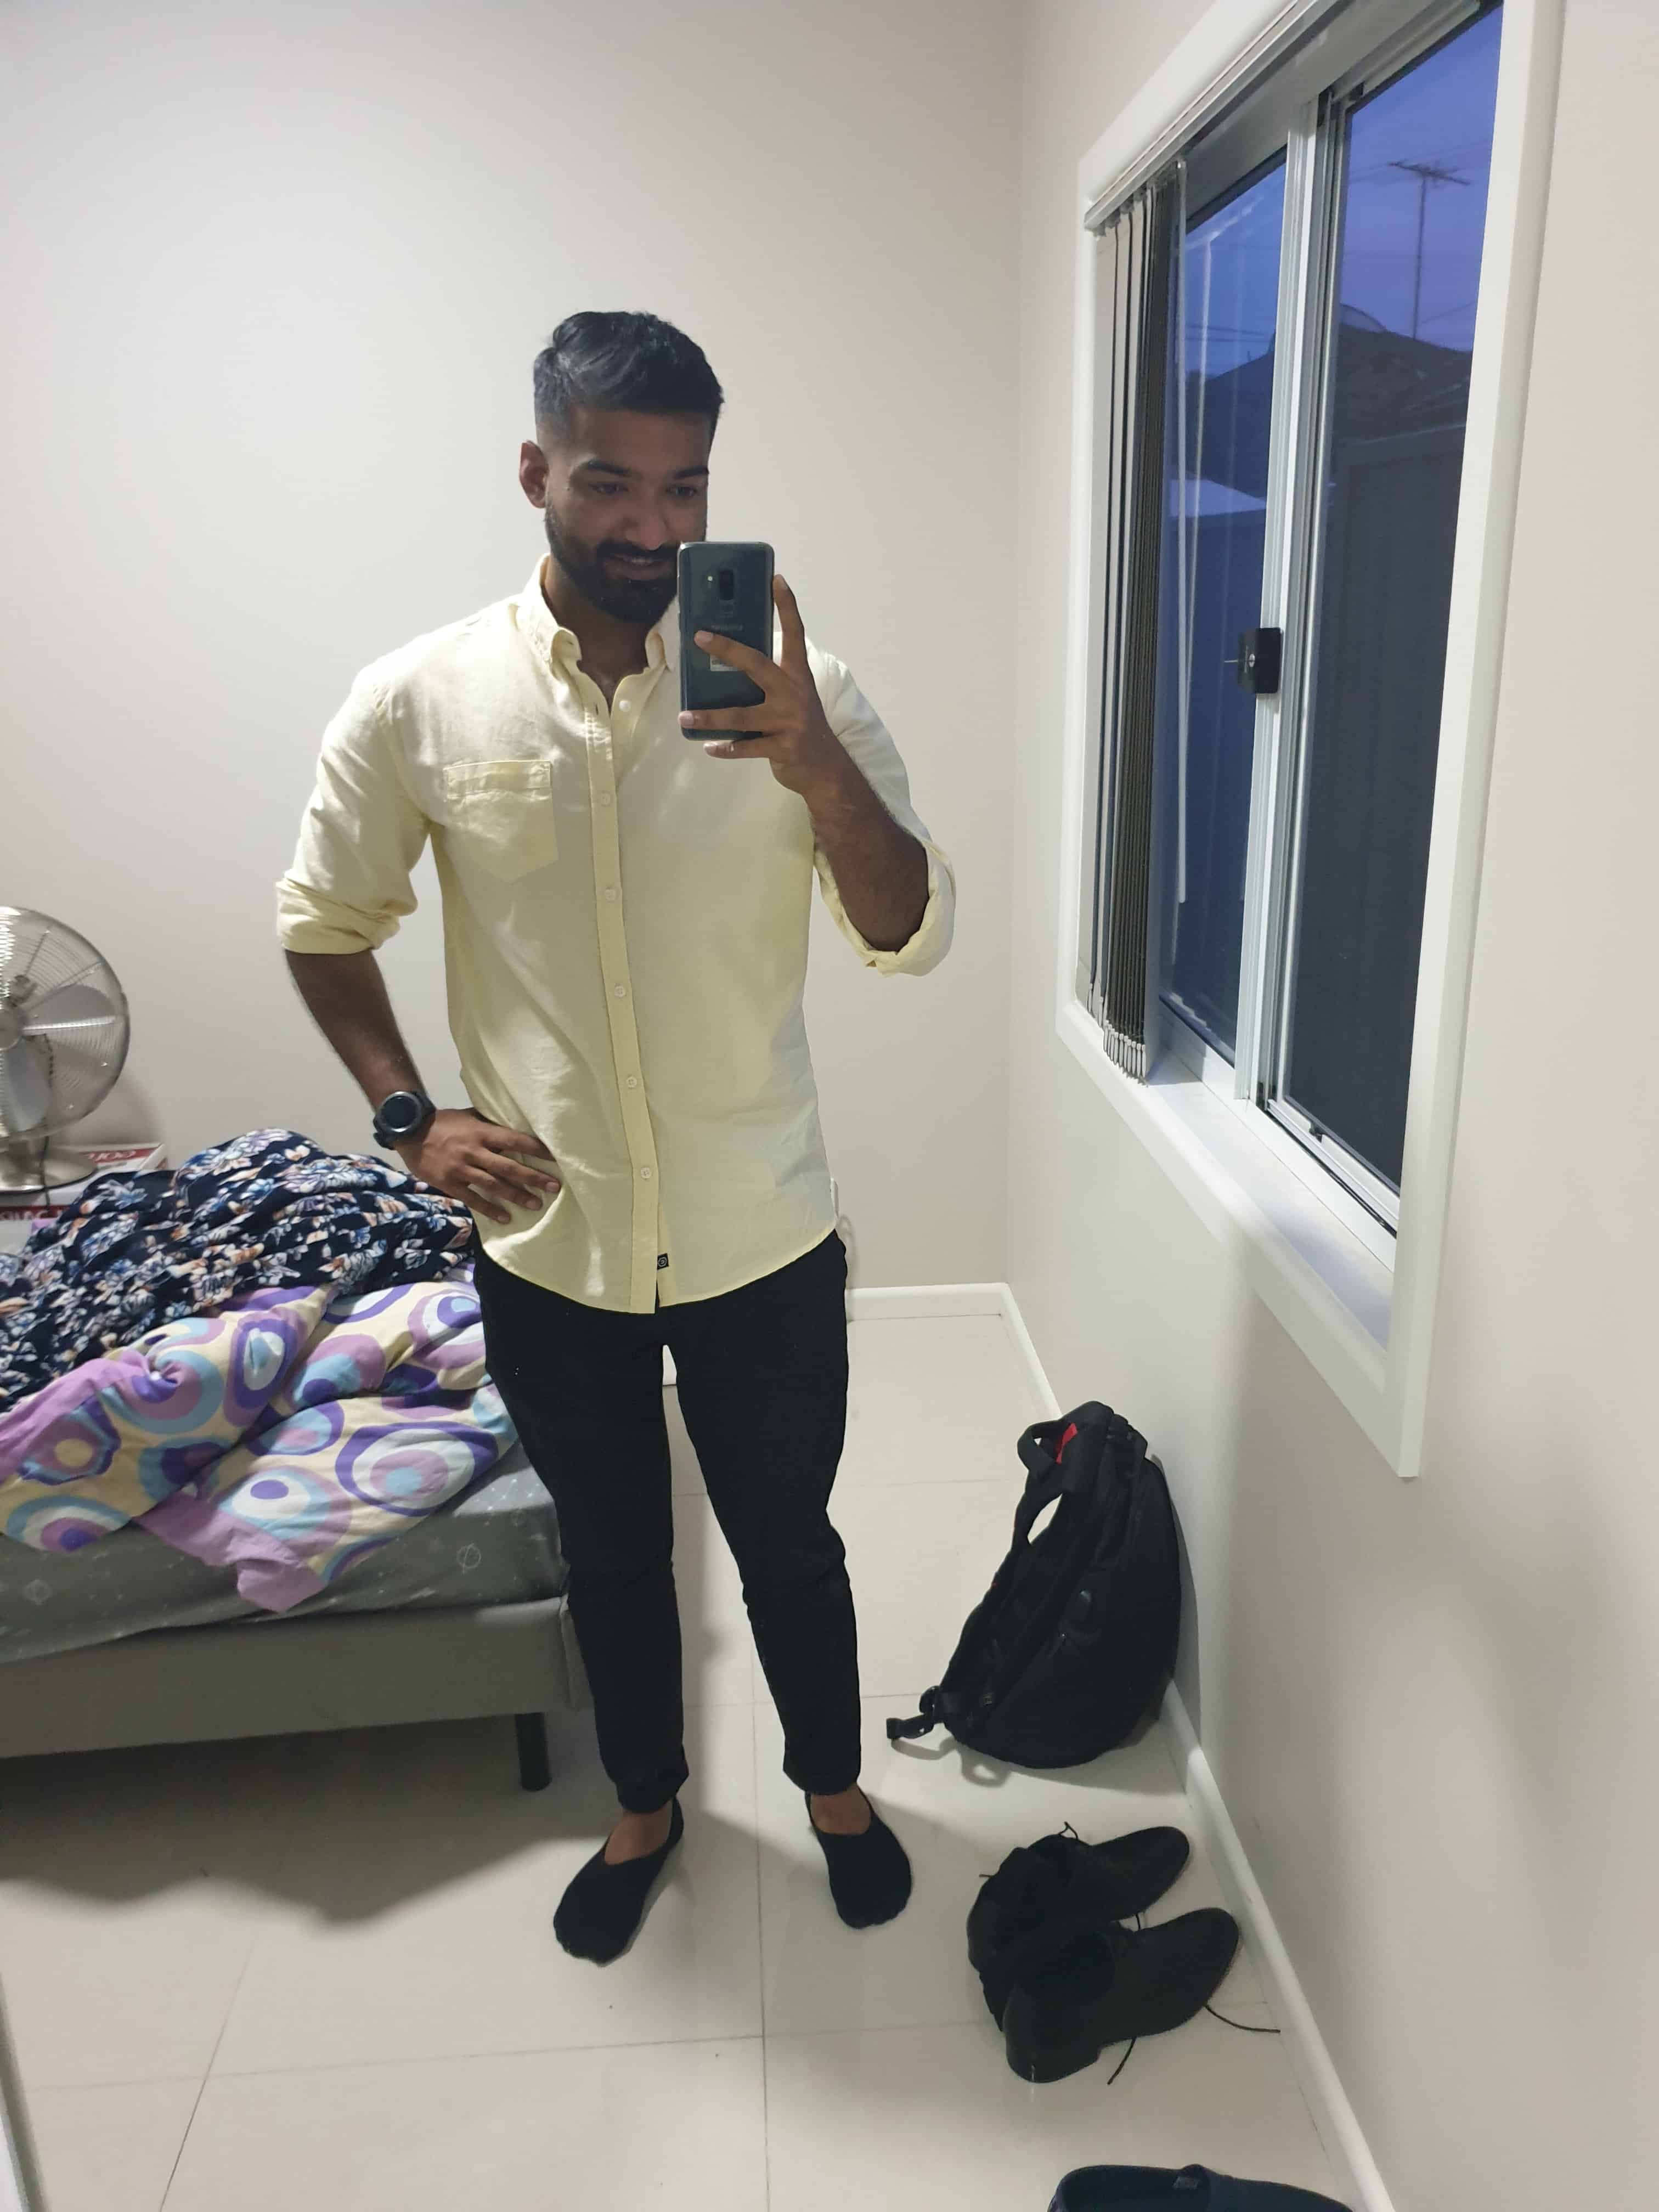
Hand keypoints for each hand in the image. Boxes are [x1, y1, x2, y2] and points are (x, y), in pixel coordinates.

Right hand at [397, 1109, 560, 1226]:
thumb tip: (514, 1124)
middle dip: (533, 1178)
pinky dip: (490, 1209)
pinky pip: (473, 1199)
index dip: (536, 1149)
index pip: (515, 1141)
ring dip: (516, 1196)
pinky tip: (505, 1218)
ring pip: (494, 1185)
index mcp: (482, 1132)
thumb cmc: (444, 1123)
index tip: (554, 1158)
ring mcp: (462, 1169)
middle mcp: (475, 1151)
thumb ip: (489, 1123)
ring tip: (535, 1204)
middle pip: (509, 1167)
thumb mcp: (469, 1116)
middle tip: (553, 1187)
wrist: (410, 1132)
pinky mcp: (451, 1184)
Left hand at [677, 575, 848, 802]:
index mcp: (798, 675)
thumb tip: (726, 663)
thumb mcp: (793, 697)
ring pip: (742, 714)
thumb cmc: (800, 726)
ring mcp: (789, 721)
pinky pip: (746, 747)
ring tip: (684, 716)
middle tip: (699, 636)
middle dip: (727, 649)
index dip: (786, 605)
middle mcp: (794, 693)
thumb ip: (769, 681)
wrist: (825, 768)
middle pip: (757, 664)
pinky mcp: (782, 747)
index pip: (795, 633)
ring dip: (710, 716)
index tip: (775, 578)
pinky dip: (726, 747)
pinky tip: (709, 746)